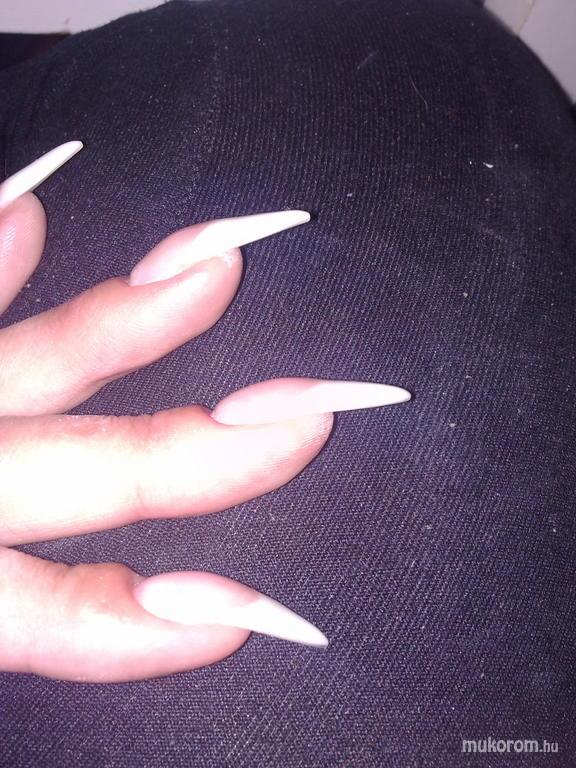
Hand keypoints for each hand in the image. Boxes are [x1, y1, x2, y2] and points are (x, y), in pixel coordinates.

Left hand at [0, 144, 408, 681]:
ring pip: (41, 362)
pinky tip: (35, 206)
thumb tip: (208, 615)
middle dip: (207, 455)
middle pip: (95, 472)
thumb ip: (39, 613)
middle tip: (314, 415)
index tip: (260, 618)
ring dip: (131, 322)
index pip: (65, 614)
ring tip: (218, 262)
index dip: (157, 625)